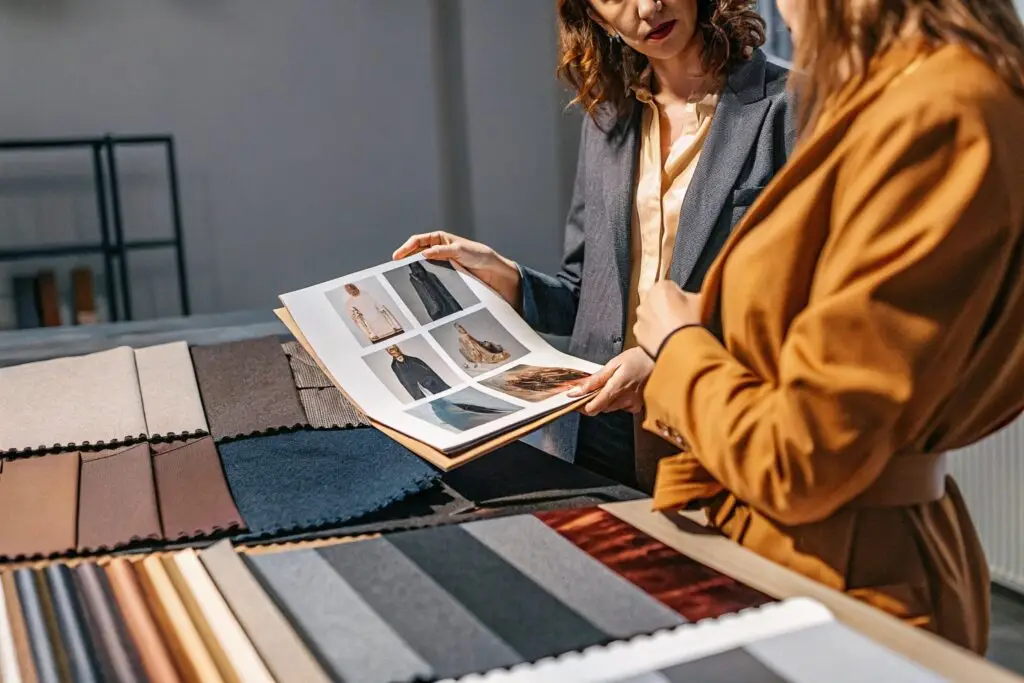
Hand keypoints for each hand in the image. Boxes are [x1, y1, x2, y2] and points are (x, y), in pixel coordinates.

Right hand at [393, 231, 521, 307]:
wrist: (492, 271)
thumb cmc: (478, 254)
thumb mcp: (459, 250)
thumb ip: (441, 251)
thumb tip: (423, 253)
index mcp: (440, 238)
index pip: (418, 240)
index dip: (406, 247)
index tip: (397, 256)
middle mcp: (438, 249)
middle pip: (416, 253)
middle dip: (405, 259)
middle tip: (395, 268)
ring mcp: (441, 262)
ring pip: (423, 265)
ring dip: (414, 269)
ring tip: (403, 276)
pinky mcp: (446, 274)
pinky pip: (431, 276)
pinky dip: (425, 278)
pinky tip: (420, 284)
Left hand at [568, 347, 653, 415]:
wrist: (661, 359)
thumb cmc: (639, 358)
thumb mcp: (614, 364)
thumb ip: (596, 379)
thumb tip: (579, 389)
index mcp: (616, 389)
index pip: (593, 407)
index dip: (582, 406)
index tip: (575, 399)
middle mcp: (624, 400)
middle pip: (601, 408)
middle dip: (594, 399)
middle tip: (592, 388)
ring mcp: (633, 404)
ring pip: (611, 408)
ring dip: (606, 399)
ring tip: (610, 384)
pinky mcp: (639, 405)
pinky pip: (622, 407)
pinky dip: (618, 400)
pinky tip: (622, 389)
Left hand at [634, 281, 702, 357]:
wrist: (681, 348)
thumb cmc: (692, 321)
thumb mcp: (701, 302)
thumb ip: (692, 296)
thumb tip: (693, 299)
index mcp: (661, 287)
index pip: (669, 287)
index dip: (678, 297)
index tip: (685, 305)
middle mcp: (646, 300)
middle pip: (656, 301)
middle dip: (664, 307)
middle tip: (679, 318)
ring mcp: (640, 317)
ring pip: (649, 316)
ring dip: (657, 321)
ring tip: (672, 332)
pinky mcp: (638, 334)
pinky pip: (645, 332)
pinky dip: (652, 335)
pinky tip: (665, 340)